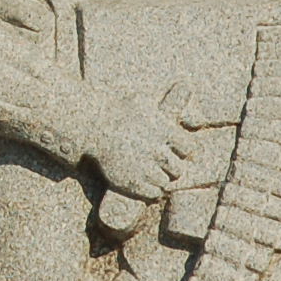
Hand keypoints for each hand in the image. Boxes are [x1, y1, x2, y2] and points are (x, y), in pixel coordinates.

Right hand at [95, 79, 207, 202]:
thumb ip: (167, 102)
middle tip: (164, 163)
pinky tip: (144, 180)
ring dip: (161, 178)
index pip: (189, 149)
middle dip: (172, 166)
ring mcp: (143, 168)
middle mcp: (155, 150)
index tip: (175, 149)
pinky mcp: (130, 182)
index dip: (183, 150)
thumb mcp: (143, 101)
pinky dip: (151, 190)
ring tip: (153, 172)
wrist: (92, 126)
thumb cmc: (119, 110)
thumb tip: (187, 86)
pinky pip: (152, 193)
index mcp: (163, 130)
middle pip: (178, 169)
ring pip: (165, 182)